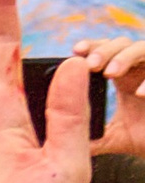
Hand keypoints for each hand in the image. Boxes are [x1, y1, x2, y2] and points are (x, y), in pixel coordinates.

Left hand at [73, 35, 144, 157]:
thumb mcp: (109, 137)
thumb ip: (85, 132)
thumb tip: (47, 138)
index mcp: (123, 76)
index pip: (105, 52)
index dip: (92, 47)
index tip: (75, 51)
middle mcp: (141, 70)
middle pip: (122, 44)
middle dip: (105, 49)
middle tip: (90, 63)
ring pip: (144, 49)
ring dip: (126, 57)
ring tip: (110, 73)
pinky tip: (139, 93)